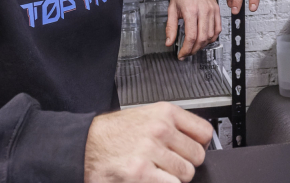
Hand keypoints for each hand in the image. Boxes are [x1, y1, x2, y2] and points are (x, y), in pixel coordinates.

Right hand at [85, 102, 212, 182]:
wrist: (85, 145)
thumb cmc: (114, 133)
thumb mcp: (146, 116)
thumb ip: (173, 125)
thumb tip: (198, 140)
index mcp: (164, 113)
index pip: (204, 132)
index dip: (200, 145)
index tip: (192, 150)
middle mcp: (160, 130)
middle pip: (197, 156)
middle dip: (185, 163)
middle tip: (169, 164)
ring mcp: (151, 152)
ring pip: (186, 173)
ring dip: (174, 177)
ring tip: (157, 173)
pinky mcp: (141, 173)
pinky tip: (151, 179)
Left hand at [168, 0, 221, 58]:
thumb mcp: (171, 8)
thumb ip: (170, 27)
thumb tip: (169, 42)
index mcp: (190, 10)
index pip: (191, 36)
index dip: (186, 49)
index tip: (181, 54)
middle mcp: (203, 11)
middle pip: (202, 38)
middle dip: (194, 50)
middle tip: (187, 53)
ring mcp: (212, 11)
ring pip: (211, 36)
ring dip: (202, 45)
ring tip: (194, 47)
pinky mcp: (217, 11)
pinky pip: (218, 29)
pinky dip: (212, 38)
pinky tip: (205, 40)